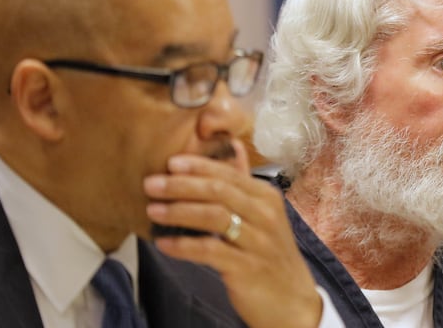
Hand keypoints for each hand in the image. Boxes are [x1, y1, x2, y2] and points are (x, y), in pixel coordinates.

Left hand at [144, 139, 321, 327]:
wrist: (291, 299)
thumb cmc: (270, 253)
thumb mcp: (263, 214)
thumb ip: (244, 181)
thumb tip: (233, 143)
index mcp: (267, 197)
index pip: (228, 174)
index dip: (197, 167)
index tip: (169, 162)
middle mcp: (266, 215)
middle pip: (219, 192)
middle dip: (181, 186)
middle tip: (151, 184)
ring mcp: (258, 242)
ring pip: (214, 218)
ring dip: (179, 212)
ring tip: (152, 210)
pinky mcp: (247, 268)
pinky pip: (210, 251)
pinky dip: (184, 246)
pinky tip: (163, 243)